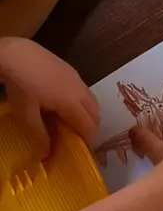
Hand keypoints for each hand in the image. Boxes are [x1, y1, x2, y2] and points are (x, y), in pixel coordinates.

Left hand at [0, 37, 98, 156]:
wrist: (17, 54)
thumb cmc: (22, 87)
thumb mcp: (27, 115)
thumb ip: (40, 135)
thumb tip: (47, 155)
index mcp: (72, 104)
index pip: (89, 126)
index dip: (89, 140)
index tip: (83, 151)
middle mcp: (81, 91)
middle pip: (96, 113)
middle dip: (91, 128)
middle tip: (77, 138)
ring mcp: (77, 78)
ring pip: (92, 101)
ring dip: (88, 114)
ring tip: (71, 122)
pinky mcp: (71, 70)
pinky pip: (84, 91)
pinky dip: (82, 102)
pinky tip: (63, 103)